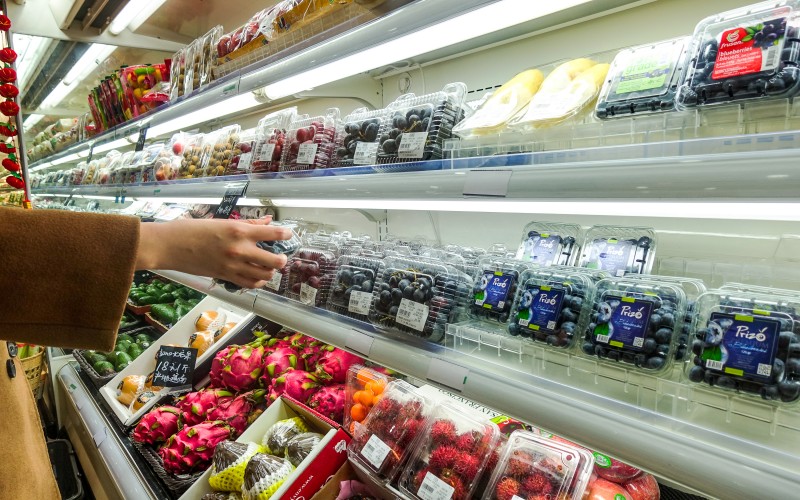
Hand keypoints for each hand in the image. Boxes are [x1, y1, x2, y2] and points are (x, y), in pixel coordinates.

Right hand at [136, 216, 290, 287]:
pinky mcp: (225, 277)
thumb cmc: (192, 229)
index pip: (272, 234)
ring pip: (264, 275)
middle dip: (282, 259)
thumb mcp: (221, 221)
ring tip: (269, 267)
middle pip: (274, 261)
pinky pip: (249, 284)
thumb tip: (266, 222)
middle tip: (281, 256)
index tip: (289, 234)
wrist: (170, 246)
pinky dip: (257, 281)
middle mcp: (239, 250)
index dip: (285, 234)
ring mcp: (233, 266)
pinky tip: (257, 276)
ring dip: (271, 272)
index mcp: (239, 231)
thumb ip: (247, 224)